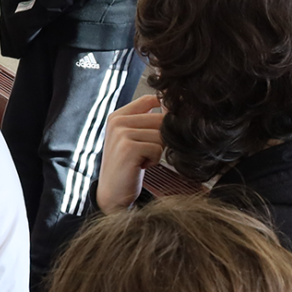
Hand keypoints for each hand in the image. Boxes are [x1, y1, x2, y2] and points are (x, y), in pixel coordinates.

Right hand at [95, 94, 164, 212]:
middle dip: (161, 138)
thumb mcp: (134, 137)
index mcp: (118, 115)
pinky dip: (154, 160)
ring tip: (141, 159)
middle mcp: (117, 121)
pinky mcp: (128, 148)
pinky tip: (139, 165)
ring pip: (161, 135)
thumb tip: (178, 105)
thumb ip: (149, 120)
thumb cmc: (128, 164)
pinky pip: (157, 149)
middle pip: (161, 119)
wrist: (113, 192)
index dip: (166, 110)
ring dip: (157, 151)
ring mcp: (121, 133)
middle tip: (146, 151)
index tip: (164, 127)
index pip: (151, 99)